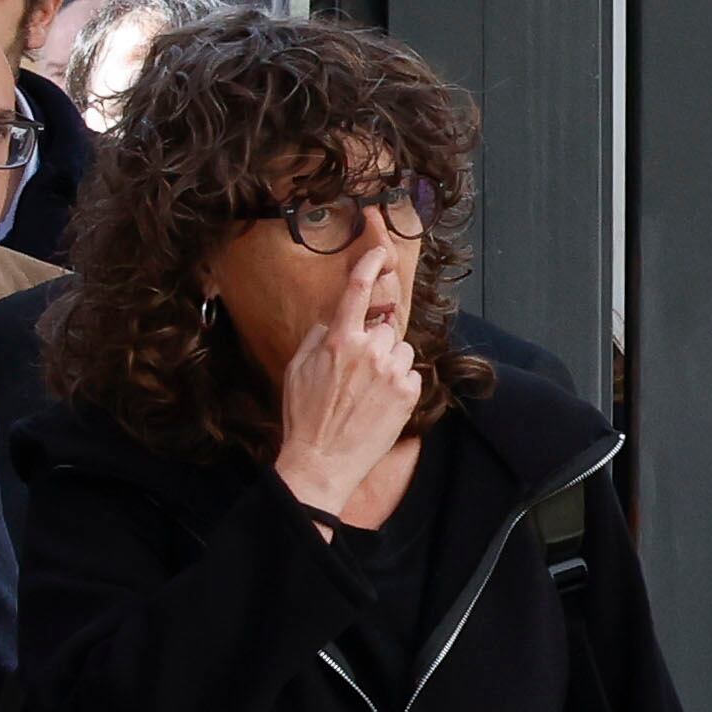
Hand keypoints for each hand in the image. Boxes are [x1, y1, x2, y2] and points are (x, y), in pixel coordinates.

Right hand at [270, 235, 420, 523]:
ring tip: (368, 389)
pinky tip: (380, 402)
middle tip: (358, 369)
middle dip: (376, 340)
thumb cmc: (305, 414)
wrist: (323, 459)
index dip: (371, 264)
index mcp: (338, 339)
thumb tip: (336, 315)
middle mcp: (369, 350)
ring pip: (403, 349)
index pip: (358, 290)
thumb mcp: (299, 366)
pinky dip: (400, 383)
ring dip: (390, 361)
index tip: (380, 251)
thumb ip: (321, 334)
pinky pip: (412, 375)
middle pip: (386, 326)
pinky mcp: (409, 394)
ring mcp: (392, 372)